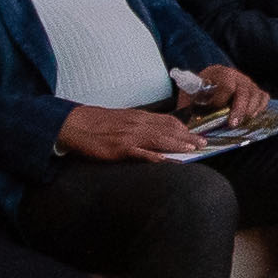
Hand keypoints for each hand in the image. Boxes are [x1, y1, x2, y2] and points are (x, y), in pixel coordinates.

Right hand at [56, 101, 201, 160]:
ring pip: (159, 139)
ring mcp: (129, 135)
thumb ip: (139, 124)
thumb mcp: (122, 119)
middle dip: (187, 137)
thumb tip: (156, 132)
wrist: (74, 124)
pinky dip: (154, 156)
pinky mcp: (119, 148)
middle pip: (168, 129)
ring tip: (192, 151)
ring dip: (177, 145)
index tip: (196, 134)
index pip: (168, 120)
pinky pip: (140, 153)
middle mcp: (137, 123)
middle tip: (203, 144)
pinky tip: (166, 161)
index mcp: (138, 116)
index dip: (184, 128)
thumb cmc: (97, 123)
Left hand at [184, 68, 277, 124]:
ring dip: (250, 110)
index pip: (226, 84)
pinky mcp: (255, 91)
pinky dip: (260, 107)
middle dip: (239, 109)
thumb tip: (186, 122)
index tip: (215, 107)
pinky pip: (263, 97)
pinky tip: (251, 117)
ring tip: (241, 122)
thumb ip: (188, 105)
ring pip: (256, 94)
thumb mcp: (188, 96)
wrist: (205, 87)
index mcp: (218, 73)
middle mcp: (236, 76)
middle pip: (244, 90)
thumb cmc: (196, 94)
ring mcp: (247, 83)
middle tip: (233, 124)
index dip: (221, 98)